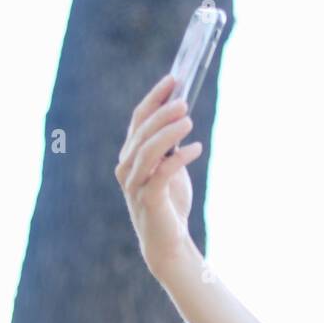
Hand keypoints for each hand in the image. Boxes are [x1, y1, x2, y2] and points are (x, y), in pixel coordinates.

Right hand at [115, 73, 203, 279]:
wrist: (168, 243)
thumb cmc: (170, 203)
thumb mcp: (170, 168)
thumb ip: (169, 145)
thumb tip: (182, 114)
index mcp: (130, 155)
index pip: (139, 119)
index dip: (155, 98)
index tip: (173, 80)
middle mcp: (127, 167)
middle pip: (142, 132)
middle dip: (163, 113)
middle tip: (184, 101)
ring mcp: (134, 185)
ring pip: (148, 150)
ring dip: (168, 132)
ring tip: (189, 120)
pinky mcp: (148, 200)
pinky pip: (162, 173)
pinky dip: (179, 158)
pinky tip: (196, 148)